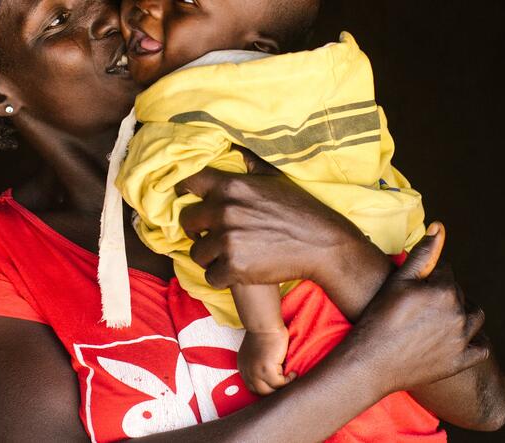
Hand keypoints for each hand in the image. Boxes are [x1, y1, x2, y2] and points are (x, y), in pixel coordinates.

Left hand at [176, 153, 366, 289]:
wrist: (322, 245)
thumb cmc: (299, 209)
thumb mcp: (274, 177)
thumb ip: (248, 163)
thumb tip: (233, 146)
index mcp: (231, 186)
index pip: (188, 182)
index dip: (182, 192)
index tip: (183, 200)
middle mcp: (225, 211)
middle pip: (186, 221)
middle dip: (196, 230)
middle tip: (210, 236)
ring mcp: (228, 240)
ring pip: (196, 253)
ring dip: (208, 257)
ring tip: (227, 256)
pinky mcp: (234, 267)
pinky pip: (210, 276)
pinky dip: (221, 277)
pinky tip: (237, 272)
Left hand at [238, 326, 294, 395]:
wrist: (264, 325)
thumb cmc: (263, 333)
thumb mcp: (255, 352)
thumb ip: (258, 364)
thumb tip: (274, 374)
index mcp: (243, 368)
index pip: (253, 387)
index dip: (266, 387)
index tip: (277, 385)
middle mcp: (247, 372)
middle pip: (261, 392)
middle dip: (274, 390)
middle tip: (286, 384)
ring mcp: (256, 373)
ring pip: (270, 391)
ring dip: (282, 387)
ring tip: (290, 378)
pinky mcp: (267, 371)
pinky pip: (280, 384)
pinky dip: (289, 380)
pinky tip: (293, 373)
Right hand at [349, 223, 489, 394]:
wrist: (371, 361)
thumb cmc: (380, 318)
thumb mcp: (398, 281)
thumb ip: (423, 253)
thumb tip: (439, 227)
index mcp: (445, 291)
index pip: (446, 274)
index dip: (428, 278)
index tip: (412, 288)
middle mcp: (459, 314)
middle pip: (458, 295)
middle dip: (442, 295)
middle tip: (417, 305)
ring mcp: (462, 340)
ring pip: (474, 318)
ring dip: (462, 313)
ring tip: (438, 316)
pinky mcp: (461, 361)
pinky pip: (481, 347)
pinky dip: (474, 340)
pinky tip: (457, 337)